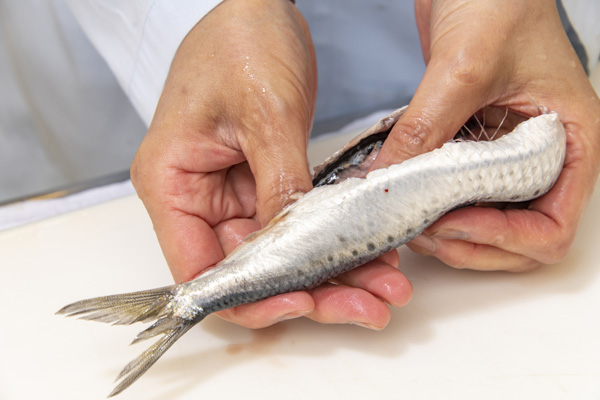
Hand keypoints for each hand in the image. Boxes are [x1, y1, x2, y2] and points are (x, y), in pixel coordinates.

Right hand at [131, 0, 411, 328]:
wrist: (259, 5)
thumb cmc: (242, 40)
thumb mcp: (264, 113)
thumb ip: (279, 185)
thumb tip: (300, 248)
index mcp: (171, 184)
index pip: (200, 271)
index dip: (252, 298)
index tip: (307, 303)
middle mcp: (196, 199)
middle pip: (248, 271)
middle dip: (310, 292)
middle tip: (369, 303)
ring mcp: (231, 194)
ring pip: (280, 256)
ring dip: (332, 274)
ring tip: (387, 285)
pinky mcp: (262, 183)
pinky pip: (298, 227)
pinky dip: (334, 243)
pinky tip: (375, 253)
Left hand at [372, 0, 599, 270]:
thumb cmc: (500, 1)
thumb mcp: (465, 67)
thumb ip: (427, 128)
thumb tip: (388, 179)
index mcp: (571, 140)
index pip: (551, 227)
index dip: (502, 239)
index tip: (452, 224)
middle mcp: (542, 155)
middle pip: (517, 239)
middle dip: (468, 243)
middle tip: (421, 228)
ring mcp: (506, 154)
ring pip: (485, 221)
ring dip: (446, 231)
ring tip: (407, 215)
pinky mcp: (474, 145)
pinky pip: (458, 193)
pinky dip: (432, 205)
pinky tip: (404, 195)